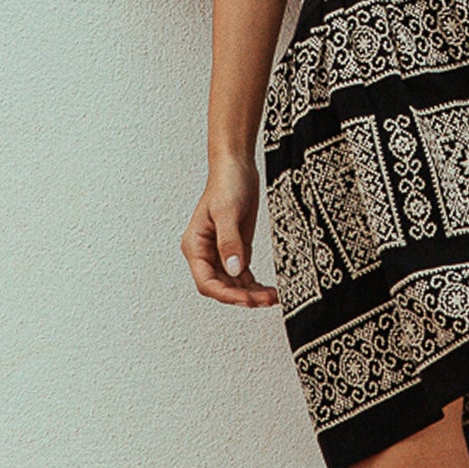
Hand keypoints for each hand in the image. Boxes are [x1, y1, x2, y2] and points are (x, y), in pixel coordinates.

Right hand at [181, 158, 280, 307]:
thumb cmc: (226, 183)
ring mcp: (221, 253)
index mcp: (195, 246)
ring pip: (234, 284)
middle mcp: (206, 253)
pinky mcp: (236, 250)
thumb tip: (233, 269)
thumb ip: (229, 242)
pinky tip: (269, 290)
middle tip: (265, 300)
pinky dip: (255, 285)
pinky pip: (244, 276)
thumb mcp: (227, 212)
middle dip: (242, 297)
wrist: (237, 167)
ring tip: (272, 297)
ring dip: (251, 294)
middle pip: (221, 287)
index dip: (226, 294)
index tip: (247, 298)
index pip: (206, 282)